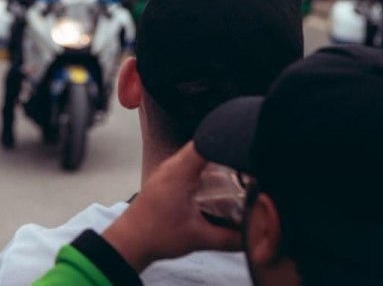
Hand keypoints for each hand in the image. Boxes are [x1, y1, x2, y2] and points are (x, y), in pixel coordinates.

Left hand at [100, 143, 241, 271]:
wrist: (130, 242)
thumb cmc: (155, 235)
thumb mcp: (198, 238)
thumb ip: (229, 239)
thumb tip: (252, 238)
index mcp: (179, 172)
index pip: (204, 143)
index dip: (225, 140)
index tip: (243, 146)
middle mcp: (172, 167)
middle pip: (203, 148)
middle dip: (225, 153)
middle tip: (246, 164)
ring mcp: (167, 172)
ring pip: (196, 158)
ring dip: (215, 164)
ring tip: (238, 175)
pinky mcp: (166, 181)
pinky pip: (189, 168)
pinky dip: (205, 173)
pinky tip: (217, 188)